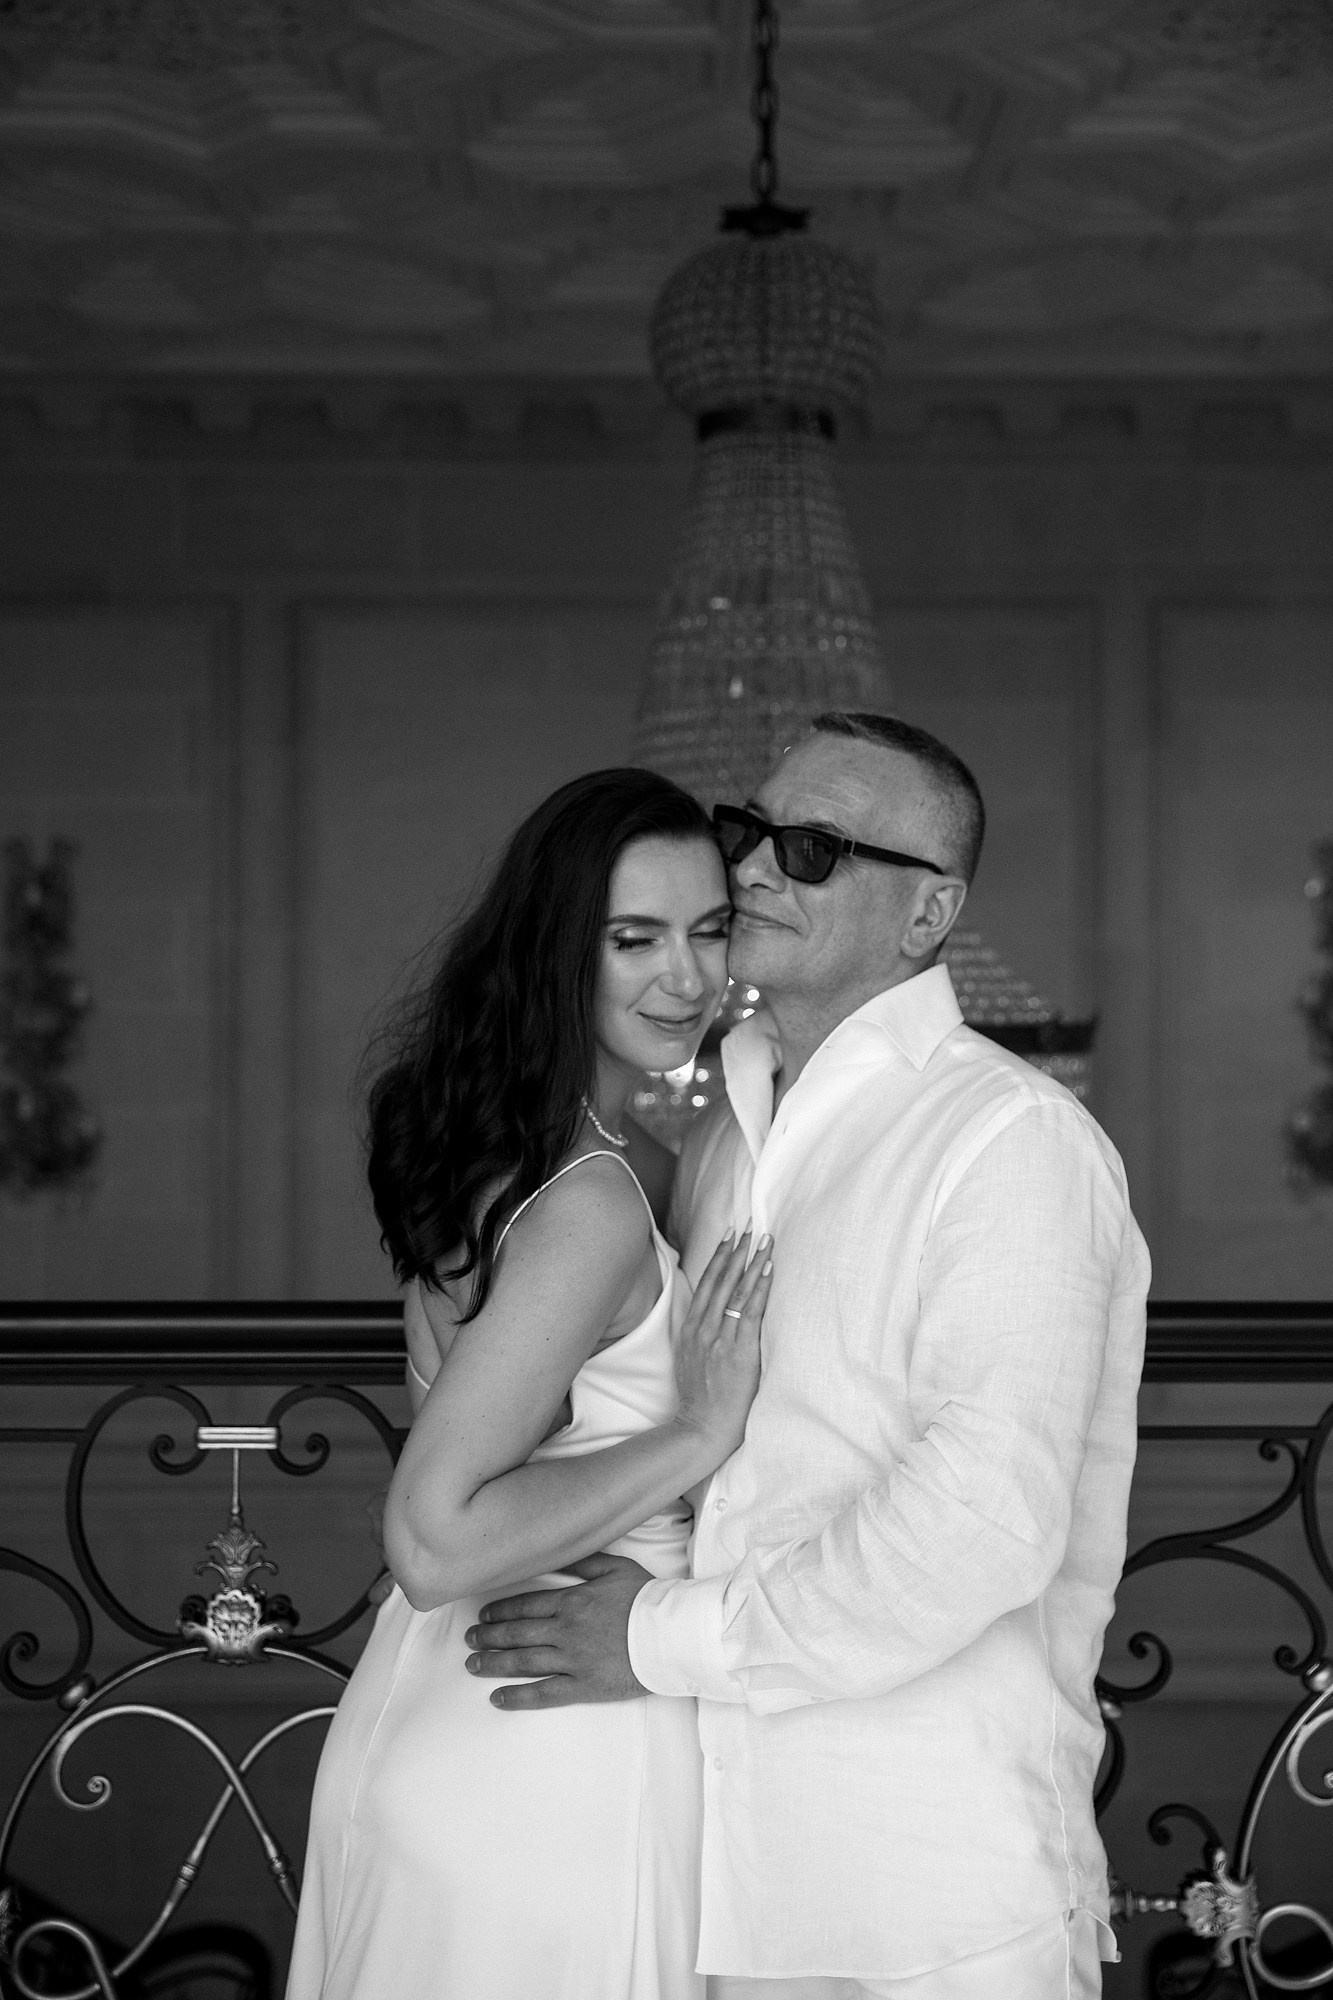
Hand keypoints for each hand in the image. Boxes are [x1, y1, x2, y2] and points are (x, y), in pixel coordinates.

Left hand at [464, 1552, 651, 1708]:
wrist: (671, 1635)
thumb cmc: (647, 1599)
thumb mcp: (617, 1567)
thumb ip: (585, 1560)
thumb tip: (562, 1549)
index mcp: (572, 1600)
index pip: (526, 1605)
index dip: (500, 1610)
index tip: (482, 1614)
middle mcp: (565, 1630)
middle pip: (517, 1633)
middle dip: (488, 1636)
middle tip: (469, 1638)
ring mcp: (572, 1660)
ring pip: (523, 1661)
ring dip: (493, 1663)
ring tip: (473, 1664)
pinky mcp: (583, 1686)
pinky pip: (543, 1693)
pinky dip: (517, 1697)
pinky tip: (497, 1699)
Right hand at [673, 1226, 771, 1460]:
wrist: (702, 1428)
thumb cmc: (701, 1399)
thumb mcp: (690, 1360)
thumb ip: (700, 1336)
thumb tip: (714, 1318)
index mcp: (689, 1329)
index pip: (706, 1284)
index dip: (718, 1257)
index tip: (729, 1235)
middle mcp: (702, 1329)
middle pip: (721, 1280)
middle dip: (737, 1250)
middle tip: (749, 1226)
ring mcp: (720, 1339)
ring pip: (737, 1290)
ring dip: (752, 1261)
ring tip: (764, 1239)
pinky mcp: (739, 1351)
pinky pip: (751, 1312)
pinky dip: (760, 1287)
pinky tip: (769, 1269)